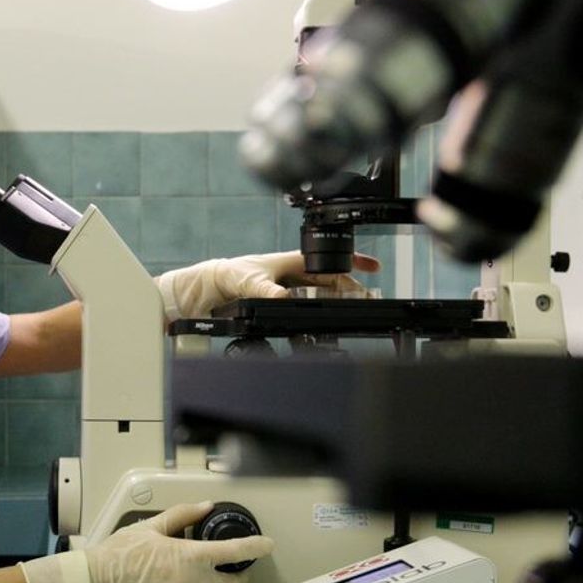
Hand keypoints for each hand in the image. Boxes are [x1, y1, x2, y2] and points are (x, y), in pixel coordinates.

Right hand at [84, 502, 275, 582]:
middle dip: (239, 573)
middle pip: (235, 582)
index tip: (267, 545)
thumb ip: (182, 515)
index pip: (237, 551)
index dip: (257, 546)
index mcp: (192, 556)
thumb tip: (204, 506)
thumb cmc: (120, 555)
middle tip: (233, 567)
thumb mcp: (152, 527)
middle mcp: (196, 582)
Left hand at [155, 251, 380, 318]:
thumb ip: (265, 290)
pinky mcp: (279, 302)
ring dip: (337, 300)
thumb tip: (282, 297)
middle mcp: (291, 274)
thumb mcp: (248, 282)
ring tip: (352, 309)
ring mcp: (287, 288)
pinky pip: (306, 307)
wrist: (208, 289)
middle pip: (330, 280)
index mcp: (290, 262)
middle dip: (351, 287)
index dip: (352, 262)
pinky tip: (324, 321)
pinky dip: (318, 312)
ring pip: (320, 294)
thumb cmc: (228, 275)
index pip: (327, 261)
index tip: (374, 267)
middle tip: (369, 298)